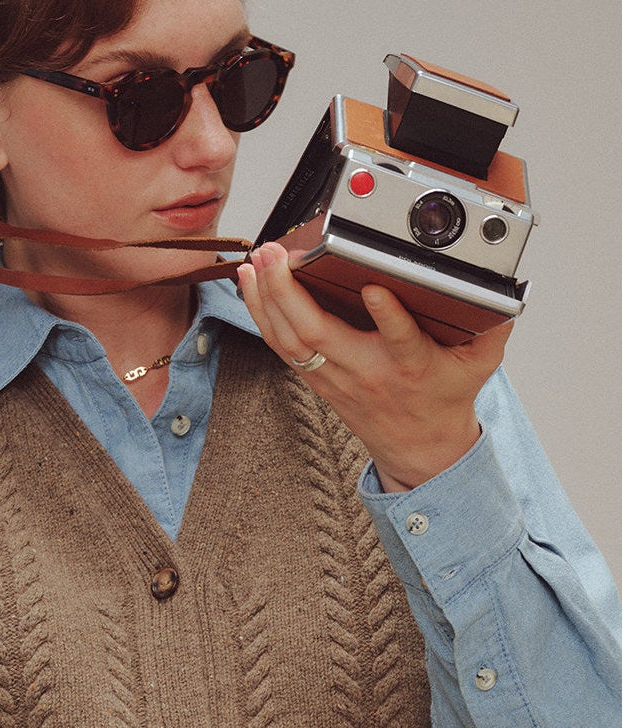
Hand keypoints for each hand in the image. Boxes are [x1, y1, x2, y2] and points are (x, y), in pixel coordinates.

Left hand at [237, 243, 513, 490]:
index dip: (388, 317)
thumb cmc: (445, 397)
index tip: (376, 288)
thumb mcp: (480, 364)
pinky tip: (249, 284)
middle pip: (319, 336)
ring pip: (291, 341)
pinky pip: (282, 345)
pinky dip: (262, 314)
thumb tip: (503, 287)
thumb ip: (493, 325)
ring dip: (267, 300)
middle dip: (291, 294)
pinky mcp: (317, 378)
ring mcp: (335, 377)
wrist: (419, 447)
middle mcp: (366, 372)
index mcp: (410, 366)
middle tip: (276, 256)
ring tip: (255, 262)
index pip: (400, 342)